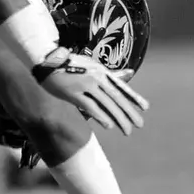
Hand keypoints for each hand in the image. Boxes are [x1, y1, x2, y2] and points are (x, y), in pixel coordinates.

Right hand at [34, 48, 148, 134]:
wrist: (47, 62)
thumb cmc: (71, 65)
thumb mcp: (93, 66)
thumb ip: (110, 74)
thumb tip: (131, 73)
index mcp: (101, 71)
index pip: (120, 86)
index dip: (133, 97)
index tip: (145, 108)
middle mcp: (96, 77)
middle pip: (116, 97)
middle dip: (129, 112)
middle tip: (140, 124)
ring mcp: (85, 84)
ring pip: (106, 103)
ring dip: (118, 118)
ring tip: (127, 130)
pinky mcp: (73, 93)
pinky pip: (90, 106)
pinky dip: (100, 116)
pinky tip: (109, 125)